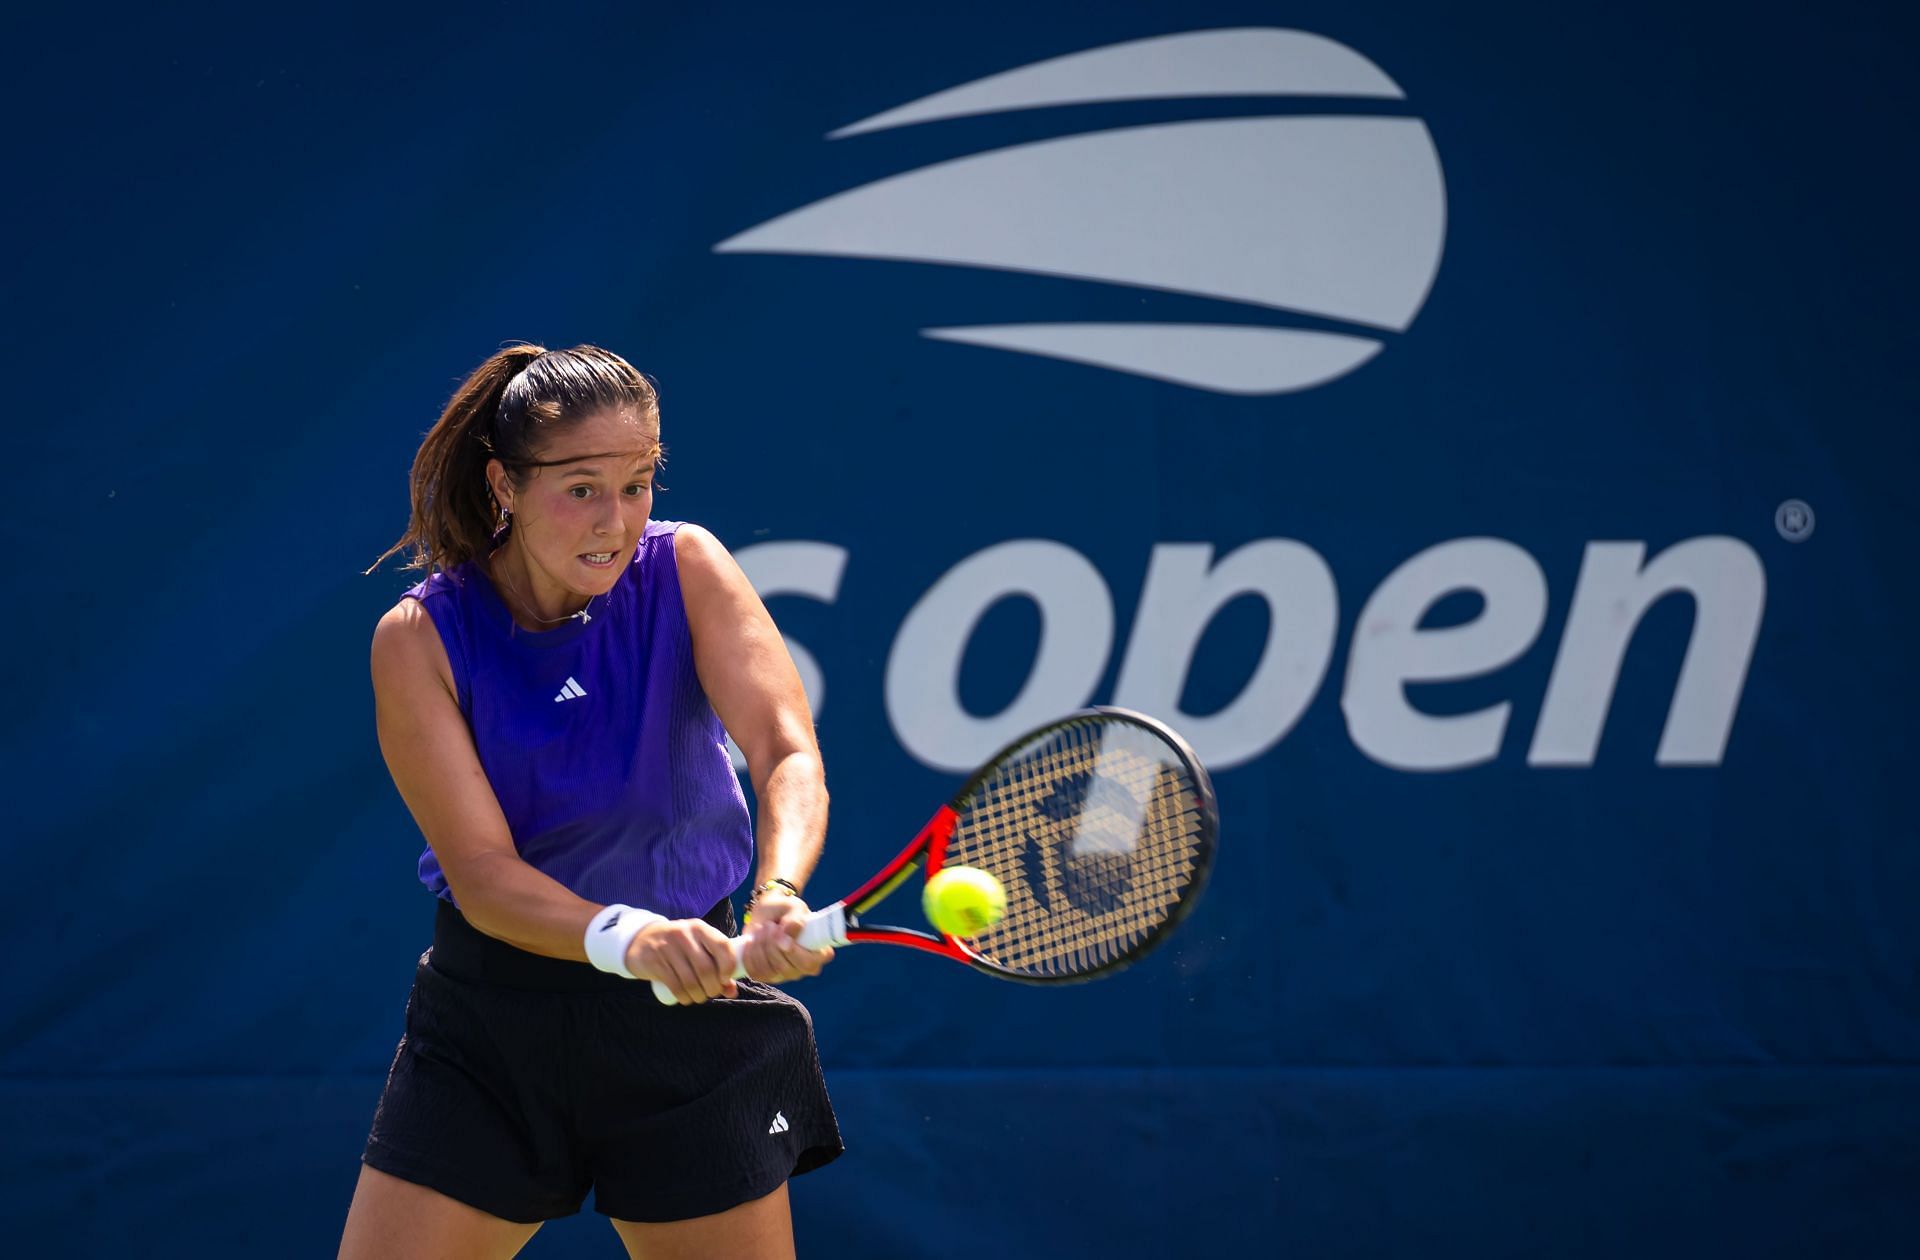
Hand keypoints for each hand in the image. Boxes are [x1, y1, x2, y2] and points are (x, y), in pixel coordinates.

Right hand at [625, 918, 739, 1004]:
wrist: (640, 940)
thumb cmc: (678, 947)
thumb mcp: (697, 948)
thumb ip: (717, 967)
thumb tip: (733, 990)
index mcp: (700, 929)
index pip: (723, 946)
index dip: (729, 966)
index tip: (726, 979)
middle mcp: (685, 935)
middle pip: (707, 969)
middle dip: (713, 987)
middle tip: (711, 992)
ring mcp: (668, 948)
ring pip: (691, 981)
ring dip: (699, 995)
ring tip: (699, 996)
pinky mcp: (655, 962)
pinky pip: (675, 986)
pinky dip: (684, 997)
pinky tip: (686, 998)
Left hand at [739, 891, 834, 984]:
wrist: (767, 913)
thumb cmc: (785, 909)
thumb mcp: (793, 907)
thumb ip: (795, 917)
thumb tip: (790, 931)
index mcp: (819, 953)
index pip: (809, 963)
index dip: (794, 952)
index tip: (781, 934)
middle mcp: (805, 968)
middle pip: (786, 969)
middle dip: (772, 946)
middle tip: (768, 925)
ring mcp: (787, 974)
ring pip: (770, 971)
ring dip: (760, 948)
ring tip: (761, 929)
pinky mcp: (769, 976)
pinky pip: (756, 973)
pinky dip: (750, 956)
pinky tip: (751, 941)